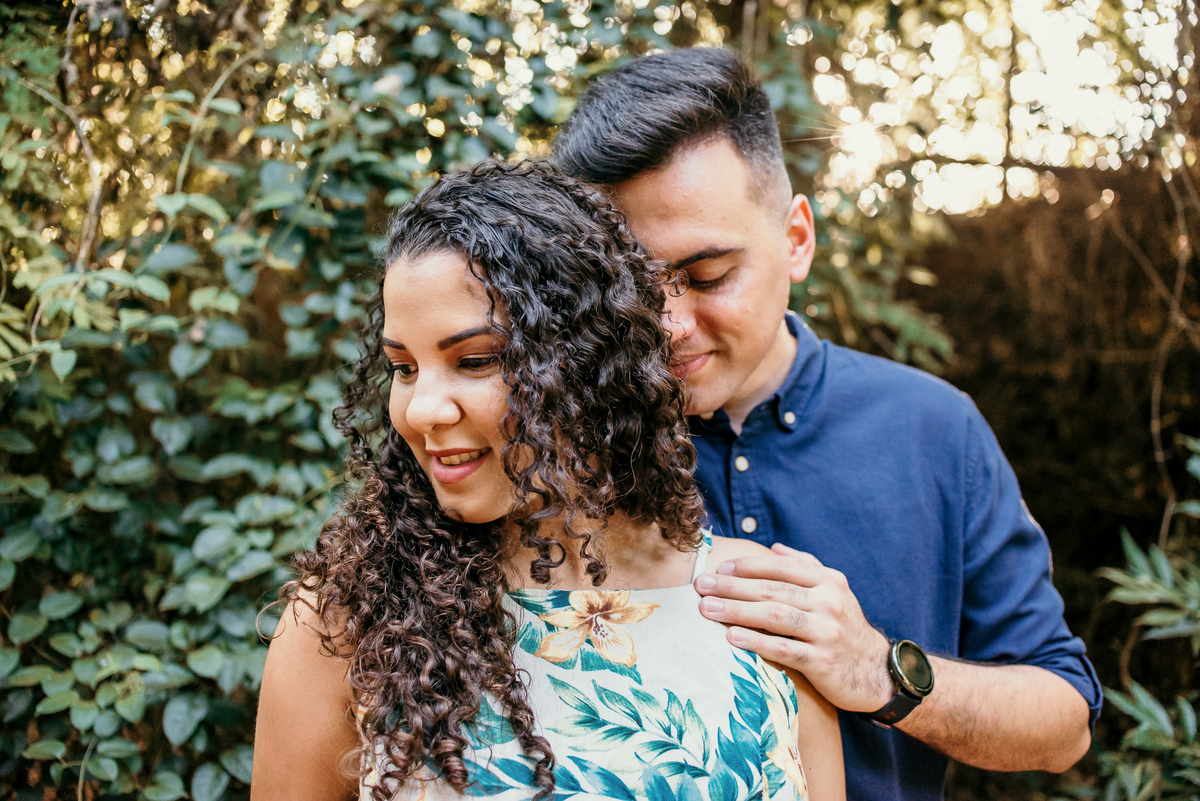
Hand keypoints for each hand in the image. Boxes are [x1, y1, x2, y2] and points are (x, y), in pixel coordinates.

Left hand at [694, 542, 893, 712]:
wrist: (877, 672)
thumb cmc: (845, 627)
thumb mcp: (835, 591)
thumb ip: (806, 567)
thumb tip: (775, 548)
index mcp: (829, 581)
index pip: (782, 568)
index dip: (749, 566)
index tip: (720, 567)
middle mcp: (829, 602)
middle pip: (773, 590)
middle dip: (733, 586)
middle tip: (702, 585)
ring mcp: (827, 632)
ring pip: (775, 616)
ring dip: (737, 611)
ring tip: (707, 609)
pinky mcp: (823, 661)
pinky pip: (783, 648)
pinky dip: (756, 642)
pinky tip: (731, 638)